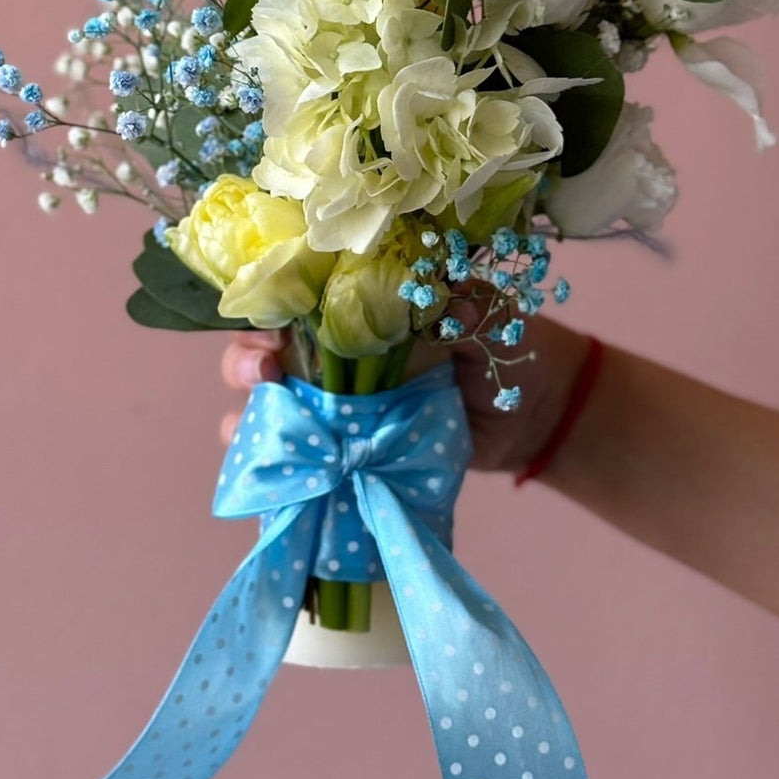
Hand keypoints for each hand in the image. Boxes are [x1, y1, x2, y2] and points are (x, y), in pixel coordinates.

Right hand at [219, 311, 593, 476]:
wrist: (533, 416)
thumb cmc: (505, 348)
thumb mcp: (491, 318)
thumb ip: (466, 307)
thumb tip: (458, 308)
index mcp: (357, 309)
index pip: (291, 301)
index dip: (267, 312)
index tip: (271, 332)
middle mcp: (332, 355)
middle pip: (261, 354)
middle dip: (245, 365)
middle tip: (262, 378)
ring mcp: (334, 409)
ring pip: (266, 411)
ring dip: (248, 421)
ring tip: (257, 432)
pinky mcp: (345, 456)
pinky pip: (297, 463)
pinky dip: (274, 471)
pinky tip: (273, 478)